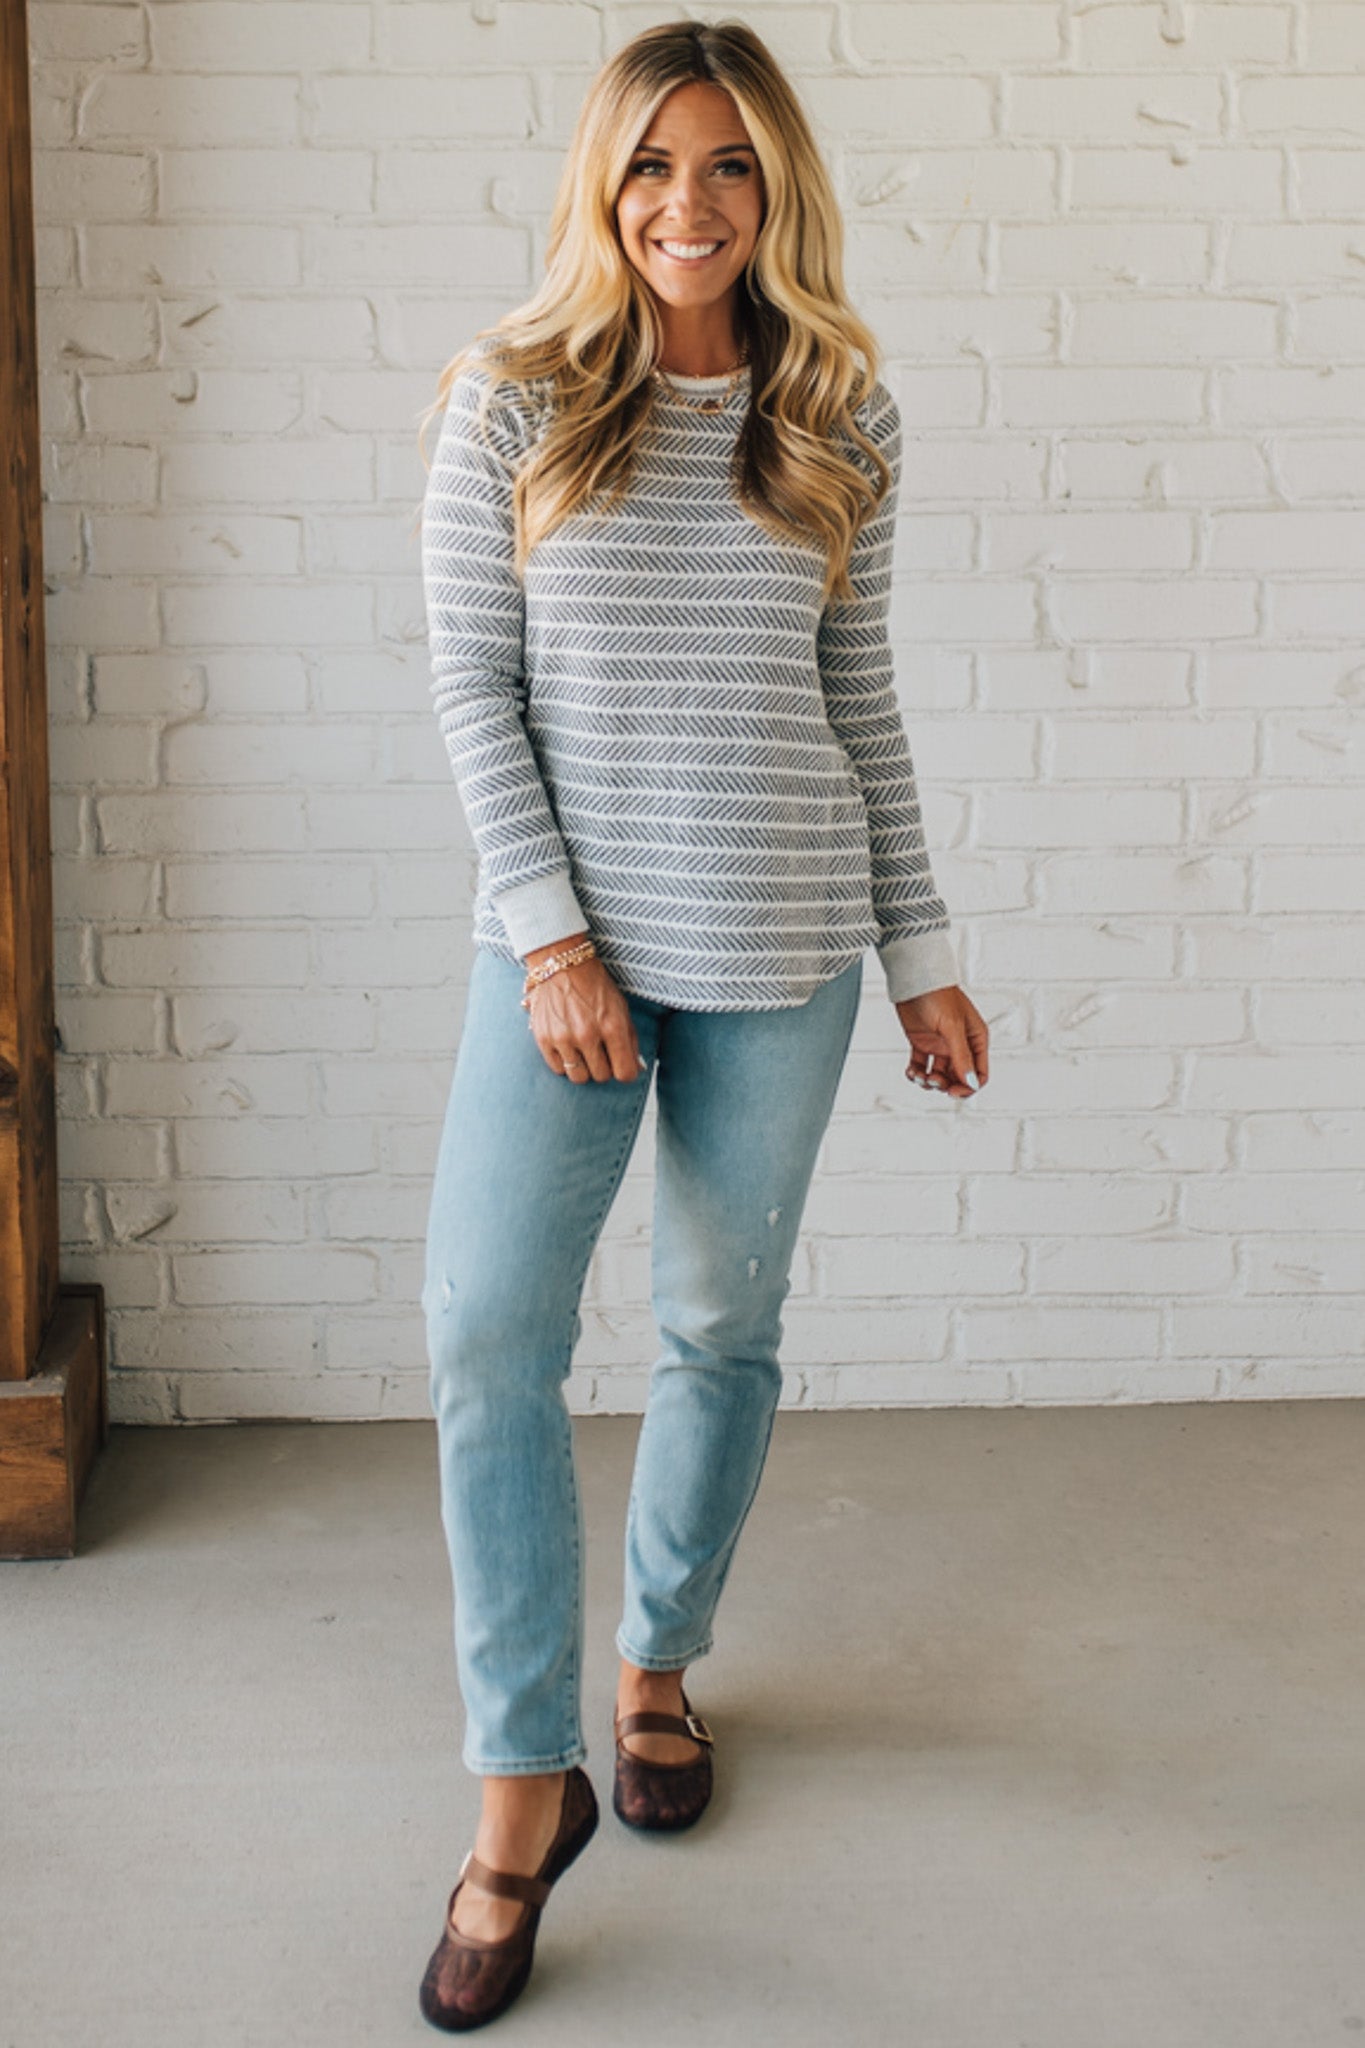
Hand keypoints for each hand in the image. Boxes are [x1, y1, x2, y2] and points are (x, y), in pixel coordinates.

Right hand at [524, 933, 645, 1083]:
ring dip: (584, 1067)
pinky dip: (564, 1063)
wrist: (562, 965)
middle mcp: (587, 1035)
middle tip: (601, 1051)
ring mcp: (563, 1038)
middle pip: (602, 1076)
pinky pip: (558, 1069)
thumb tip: (636, 1068)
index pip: (625, 1072)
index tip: (622, 1066)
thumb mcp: (621, 1008)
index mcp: (612, 1026)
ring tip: (583, 1051)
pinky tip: (568, 1047)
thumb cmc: (595, 985)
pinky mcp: (543, 1038)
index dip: (626, 1071)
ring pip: (579, 1077)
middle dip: (605, 1067)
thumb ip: (630, 1040)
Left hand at [894, 983, 988, 1099]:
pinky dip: (916, 1073)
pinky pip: (922, 1067)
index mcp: (975, 1039)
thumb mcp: (952, 1027)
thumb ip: (961, 1056)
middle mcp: (960, 1044)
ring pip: (939, 1075)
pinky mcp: (923, 1044)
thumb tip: (970, 1082)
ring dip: (928, 1081)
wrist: (913, 980)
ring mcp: (941, 1044)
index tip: (954, 1092)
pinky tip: (912, 1071)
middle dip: (945, 1085)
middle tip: (933, 1081)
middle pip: (958, 1078)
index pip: (979, 1073)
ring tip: (919, 1075)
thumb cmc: (938, 994)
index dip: (968, 1086)